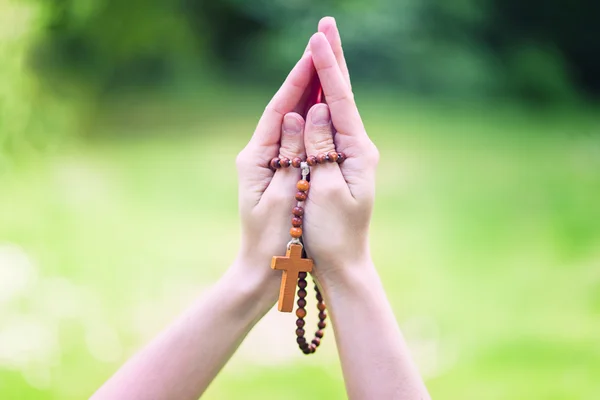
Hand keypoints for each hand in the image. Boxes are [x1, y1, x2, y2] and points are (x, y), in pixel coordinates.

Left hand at [232, 40, 319, 299]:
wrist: (263, 271)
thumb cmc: (275, 242)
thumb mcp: (285, 198)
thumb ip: (293, 155)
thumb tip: (303, 116)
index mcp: (255, 159)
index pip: (279, 110)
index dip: (297, 81)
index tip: (313, 52)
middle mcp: (259, 156)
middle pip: (284, 109)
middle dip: (303, 79)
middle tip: (320, 46)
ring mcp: (268, 165)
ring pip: (291, 123)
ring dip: (308, 96)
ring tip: (325, 67)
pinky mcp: (278, 176)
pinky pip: (296, 141)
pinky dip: (311, 122)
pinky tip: (323, 107)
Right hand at [301, 19, 379, 280]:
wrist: (343, 265)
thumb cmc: (332, 235)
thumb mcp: (325, 190)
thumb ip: (321, 147)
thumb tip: (316, 109)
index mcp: (358, 152)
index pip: (341, 100)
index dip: (327, 68)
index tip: (317, 37)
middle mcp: (359, 149)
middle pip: (344, 95)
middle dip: (333, 59)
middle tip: (327, 25)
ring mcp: (351, 157)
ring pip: (338, 107)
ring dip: (329, 75)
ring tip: (323, 46)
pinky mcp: (340, 166)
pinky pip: (331, 125)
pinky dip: (324, 101)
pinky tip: (320, 89)